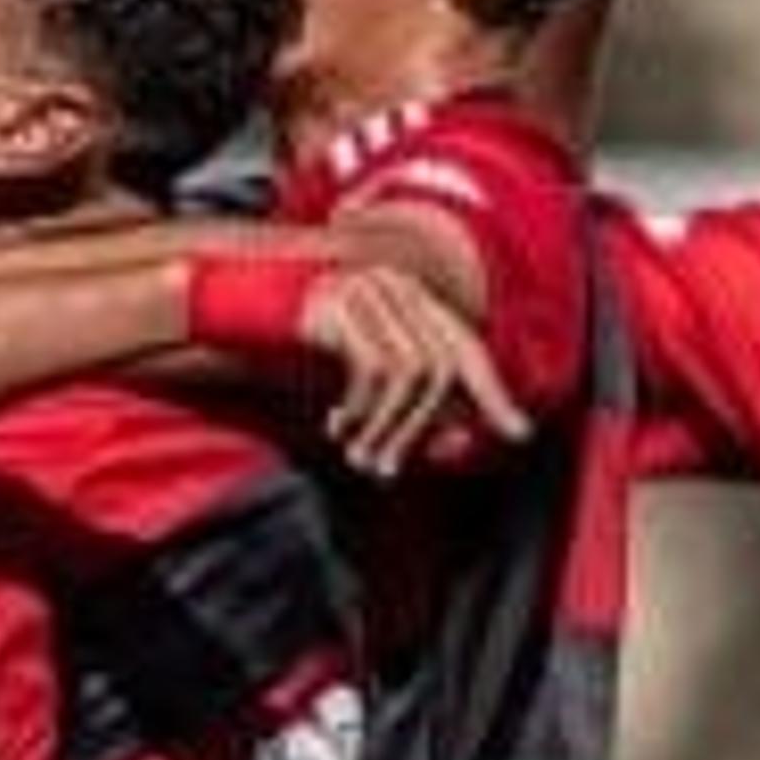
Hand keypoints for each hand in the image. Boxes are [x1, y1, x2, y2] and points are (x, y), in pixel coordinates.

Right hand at [302, 264, 532, 478]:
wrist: (240, 307)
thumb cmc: (302, 351)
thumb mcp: (362, 379)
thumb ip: (411, 404)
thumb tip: (463, 440)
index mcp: (413, 301)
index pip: (467, 350)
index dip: (493, 394)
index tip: (519, 434)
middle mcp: (399, 289)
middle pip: (442, 370)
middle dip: (421, 428)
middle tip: (388, 469)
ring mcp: (369, 290)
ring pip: (411, 373)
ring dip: (389, 426)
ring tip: (360, 457)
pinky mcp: (339, 304)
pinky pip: (373, 368)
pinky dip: (362, 407)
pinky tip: (338, 425)